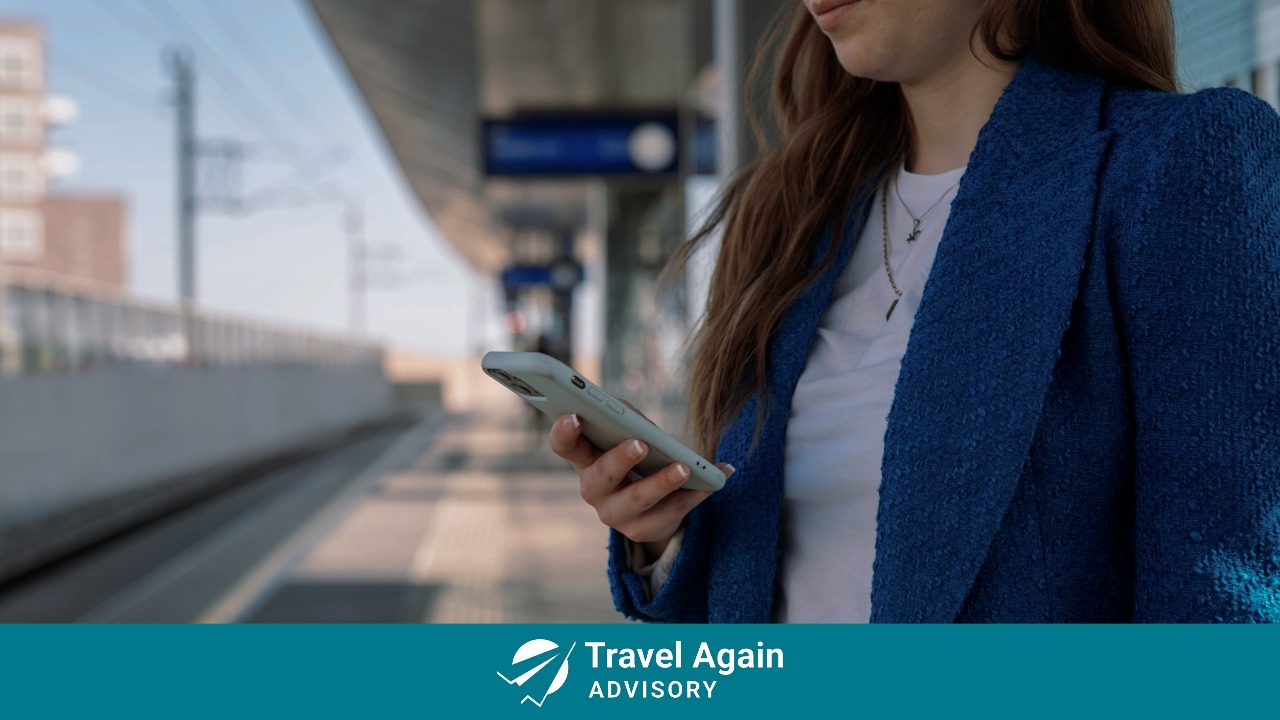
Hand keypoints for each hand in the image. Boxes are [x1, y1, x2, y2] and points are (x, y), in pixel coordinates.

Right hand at [548, 411, 732, 561]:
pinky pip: (671, 512)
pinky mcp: (641, 531)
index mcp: (584, 459)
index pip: (564, 446)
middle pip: (602, 476)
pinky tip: (718, 477)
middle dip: (621, 460)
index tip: (575, 416)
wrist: (648, 507)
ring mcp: (615, 514)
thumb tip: (635, 419)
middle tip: (640, 444)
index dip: (564, 432)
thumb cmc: (634, 457)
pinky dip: (696, 494)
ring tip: (684, 468)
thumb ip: (626, 420)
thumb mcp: (626, 436)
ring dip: (661, 483)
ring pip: (638, 500)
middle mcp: (593, 489)